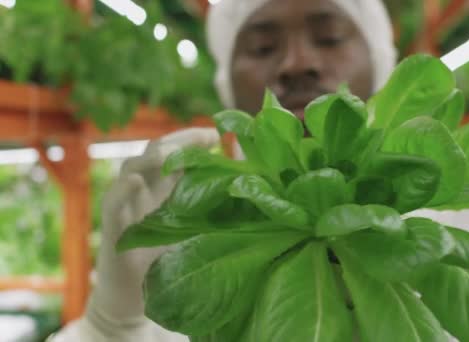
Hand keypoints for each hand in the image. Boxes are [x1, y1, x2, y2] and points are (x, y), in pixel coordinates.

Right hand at [86, 128, 219, 327]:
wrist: (136, 299)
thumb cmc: (170, 260)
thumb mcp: (198, 227)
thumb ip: (216, 203)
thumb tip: (248, 179)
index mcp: (166, 187)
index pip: (176, 151)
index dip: (192, 139)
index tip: (216, 134)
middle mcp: (145, 190)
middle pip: (155, 151)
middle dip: (178, 141)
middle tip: (203, 136)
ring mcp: (128, 206)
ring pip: (131, 169)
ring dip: (149, 159)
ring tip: (168, 155)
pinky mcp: (114, 229)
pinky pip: (113, 203)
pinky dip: (122, 190)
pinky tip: (136, 182)